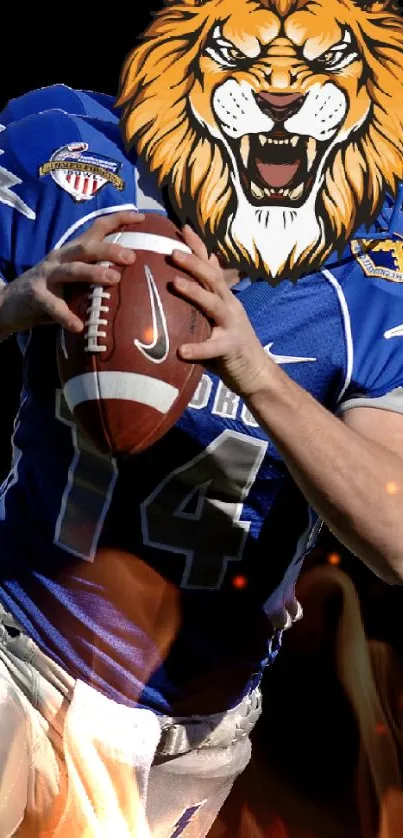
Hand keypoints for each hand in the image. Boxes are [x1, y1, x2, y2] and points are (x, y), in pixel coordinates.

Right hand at [0, 210, 143, 336]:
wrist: (10, 302)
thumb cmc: (52, 291)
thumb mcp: (74, 278)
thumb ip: (95, 275)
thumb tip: (134, 281)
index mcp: (73, 252)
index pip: (97, 228)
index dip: (118, 220)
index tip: (142, 217)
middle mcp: (61, 258)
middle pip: (86, 248)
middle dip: (109, 250)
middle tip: (131, 257)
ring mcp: (47, 276)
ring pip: (72, 270)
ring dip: (93, 273)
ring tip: (113, 280)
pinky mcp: (36, 295)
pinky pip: (54, 306)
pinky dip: (66, 316)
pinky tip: (78, 326)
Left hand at [171, 226, 271, 398]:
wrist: (257, 375)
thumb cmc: (230, 346)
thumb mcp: (217, 317)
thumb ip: (205, 299)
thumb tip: (186, 280)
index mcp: (224, 298)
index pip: (210, 267)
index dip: (198, 247)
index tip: (182, 227)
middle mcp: (230, 306)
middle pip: (212, 278)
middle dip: (193, 262)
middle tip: (172, 251)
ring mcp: (233, 325)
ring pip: (213, 304)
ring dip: (194, 292)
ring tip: (175, 283)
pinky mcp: (231, 348)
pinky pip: (213, 347)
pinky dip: (198, 348)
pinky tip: (182, 350)